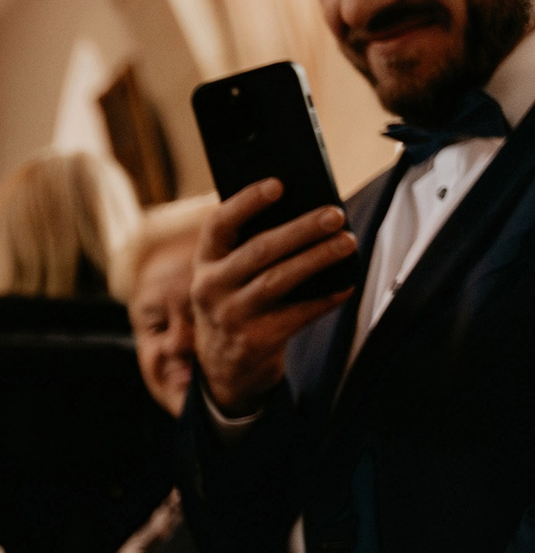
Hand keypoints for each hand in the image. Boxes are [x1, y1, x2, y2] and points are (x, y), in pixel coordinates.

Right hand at [190, 180, 358, 412]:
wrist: (223, 368)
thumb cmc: (237, 306)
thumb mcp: (228, 278)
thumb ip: (250, 250)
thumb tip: (307, 217)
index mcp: (205, 264)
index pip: (219, 225)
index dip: (246, 202)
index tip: (278, 184)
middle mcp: (211, 289)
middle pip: (259, 250)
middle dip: (301, 229)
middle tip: (334, 215)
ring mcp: (231, 317)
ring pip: (280, 279)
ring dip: (318, 258)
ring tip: (347, 243)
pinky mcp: (254, 341)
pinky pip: (298, 314)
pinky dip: (325, 298)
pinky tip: (346, 285)